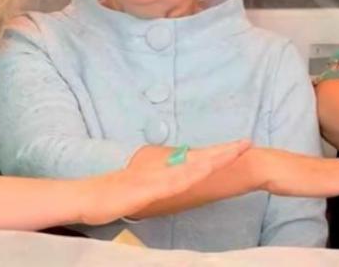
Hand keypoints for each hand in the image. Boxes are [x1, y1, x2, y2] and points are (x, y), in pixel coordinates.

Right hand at [77, 140, 249, 224]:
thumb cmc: (114, 193)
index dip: (220, 152)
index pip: (198, 158)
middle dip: (225, 151)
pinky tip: (204, 170)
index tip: (240, 145)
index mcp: (166, 170)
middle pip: (200, 158)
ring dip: (214, 159)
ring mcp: (159, 178)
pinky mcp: (150, 189)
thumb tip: (175, 177)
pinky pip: (175, 182)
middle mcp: (165, 170)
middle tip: (248, 142)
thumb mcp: (144, 187)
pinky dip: (191, 174)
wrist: (90, 196)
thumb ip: (161, 181)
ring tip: (235, 151)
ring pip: (192, 166)